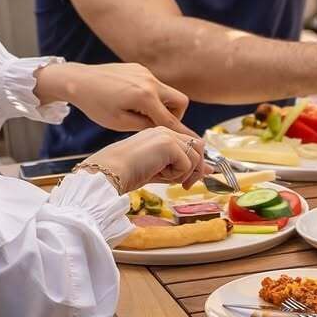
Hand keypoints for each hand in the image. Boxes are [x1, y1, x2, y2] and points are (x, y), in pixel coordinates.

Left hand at [39, 61, 191, 134]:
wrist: (78, 80)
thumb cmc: (95, 104)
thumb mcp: (119, 122)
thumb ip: (145, 126)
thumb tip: (163, 131)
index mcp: (145, 97)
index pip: (171, 121)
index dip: (184, 134)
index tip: (195, 144)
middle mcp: (150, 82)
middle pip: (180, 102)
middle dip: (175, 115)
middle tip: (156, 123)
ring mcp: (145, 72)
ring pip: (167, 92)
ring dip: (161, 105)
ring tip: (139, 113)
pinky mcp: (139, 68)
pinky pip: (154, 84)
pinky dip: (150, 95)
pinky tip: (129, 100)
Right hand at [84, 128, 208, 192]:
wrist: (109, 173)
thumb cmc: (127, 173)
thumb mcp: (159, 171)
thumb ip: (182, 168)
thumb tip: (207, 170)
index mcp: (160, 134)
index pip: (190, 144)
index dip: (195, 163)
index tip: (188, 180)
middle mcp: (165, 131)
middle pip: (198, 148)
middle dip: (195, 170)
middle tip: (184, 186)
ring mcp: (166, 135)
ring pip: (195, 157)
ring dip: (184, 174)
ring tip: (164, 178)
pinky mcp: (167, 144)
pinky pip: (186, 164)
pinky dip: (176, 175)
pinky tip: (158, 174)